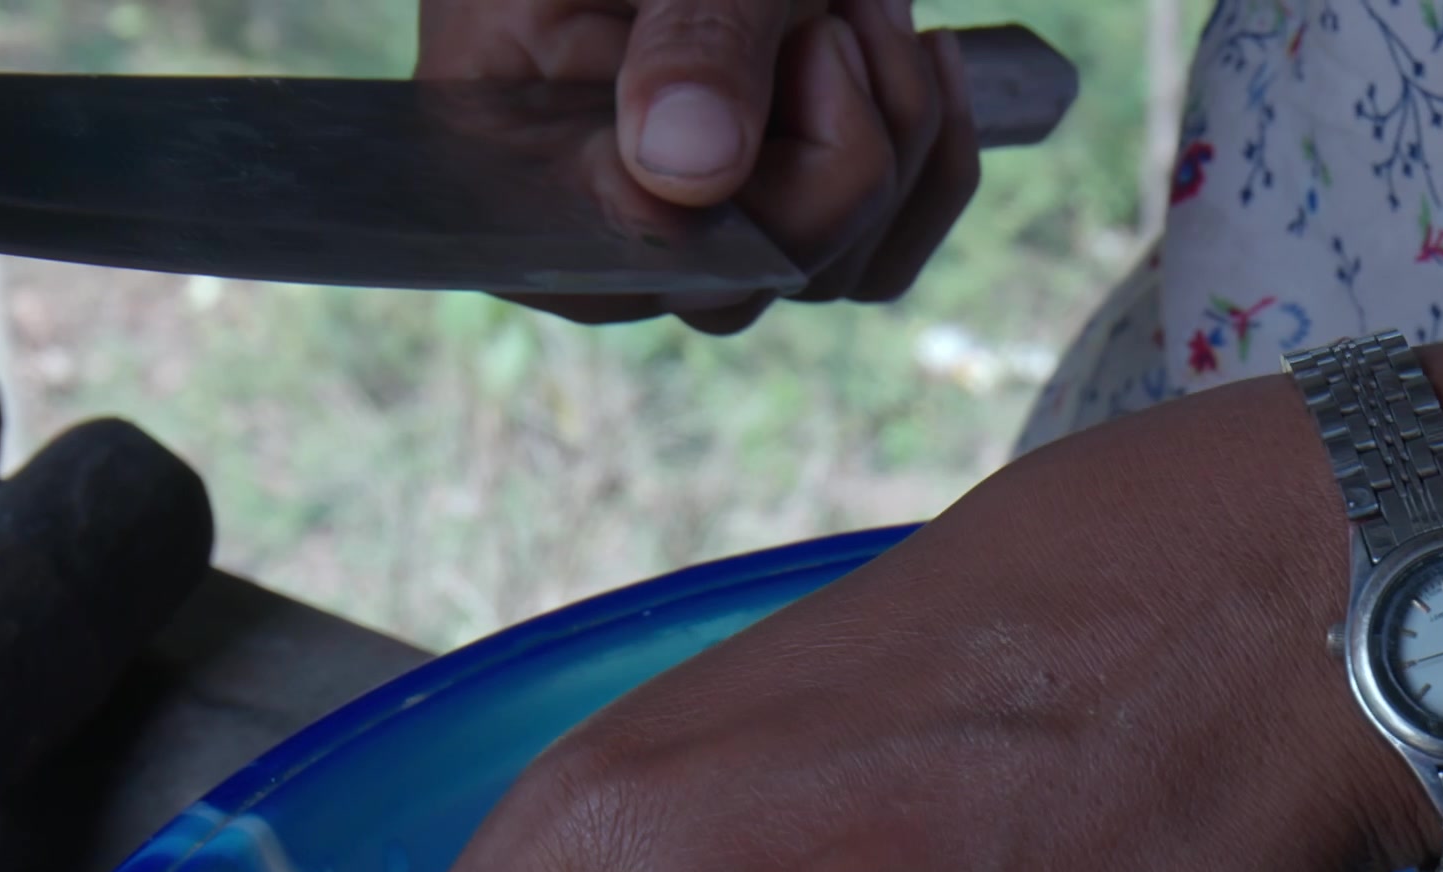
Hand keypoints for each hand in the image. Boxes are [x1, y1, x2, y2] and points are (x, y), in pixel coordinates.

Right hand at [417, 0, 981, 332]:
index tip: (815, 42)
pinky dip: (928, 155)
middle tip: (833, 8)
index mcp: (514, 163)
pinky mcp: (775, 221)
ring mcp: (695, 235)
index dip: (744, 186)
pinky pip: (879, 260)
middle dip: (843, 132)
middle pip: (756, 275)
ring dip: (894, 122)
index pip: (638, 251)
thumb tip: (688, 172)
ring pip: (837, 272)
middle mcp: (601, 230)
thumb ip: (686, 37)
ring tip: (857, 2)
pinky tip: (920, 54)